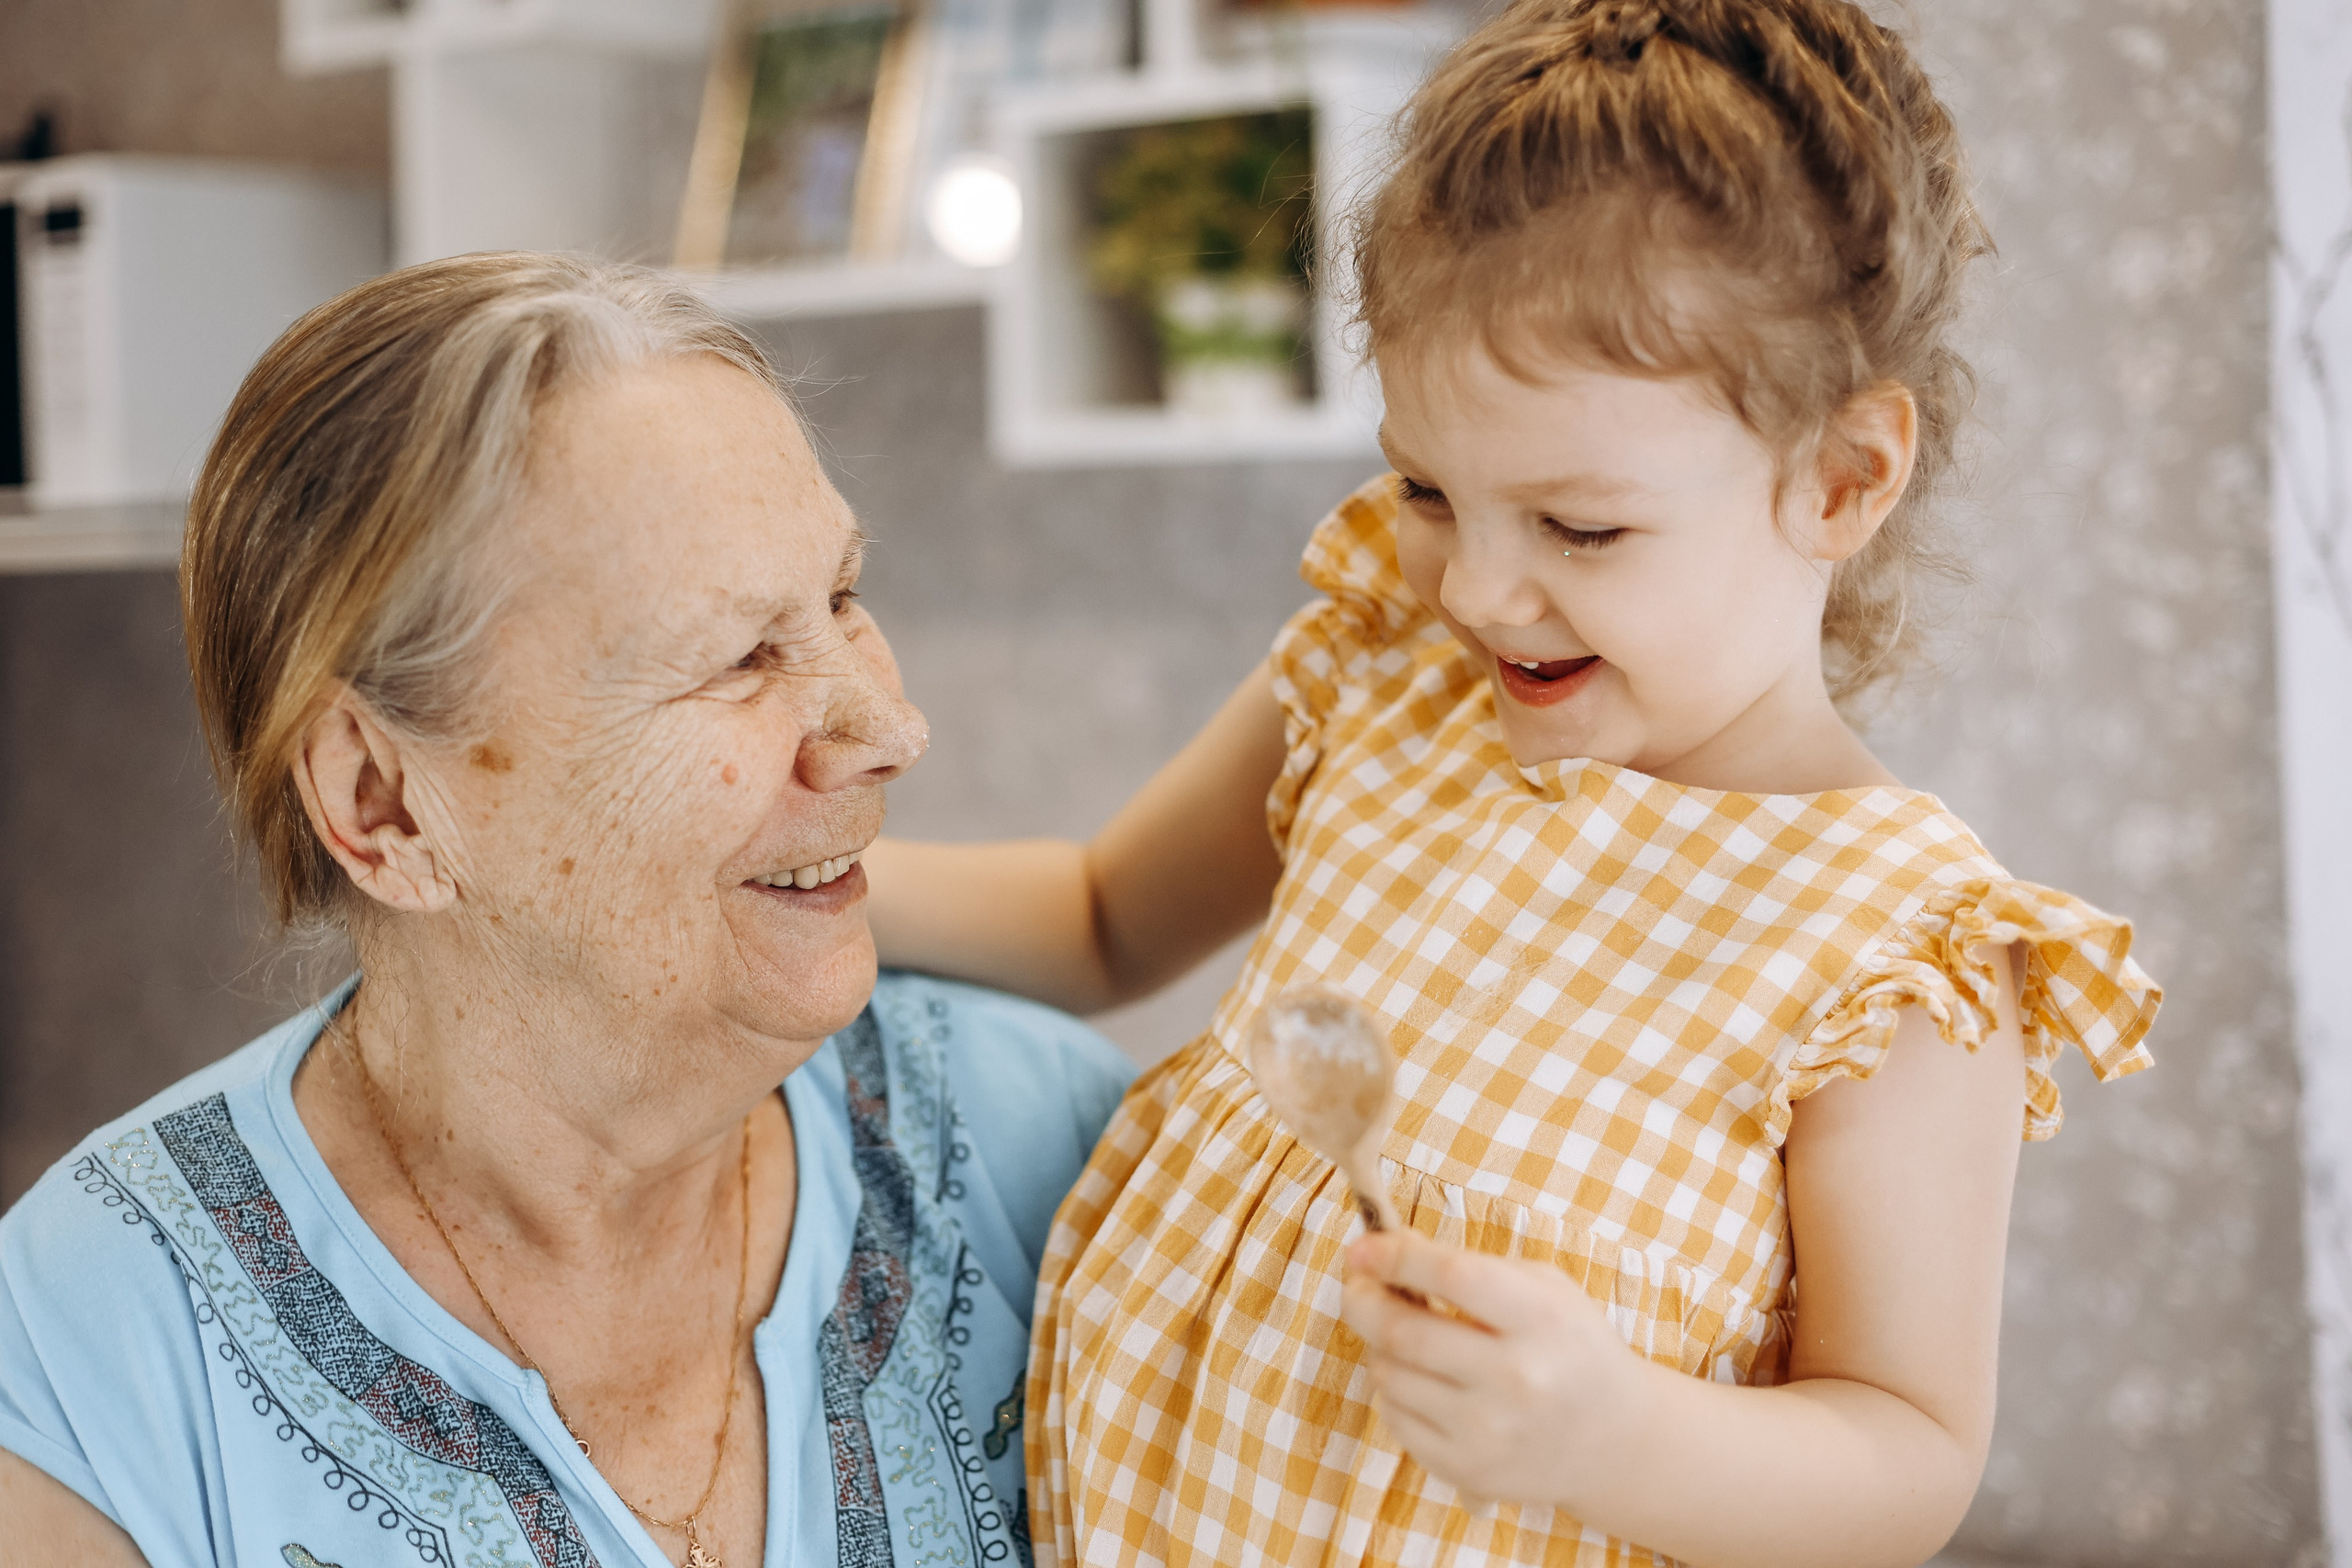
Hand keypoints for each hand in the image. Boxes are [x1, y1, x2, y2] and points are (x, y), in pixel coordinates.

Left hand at [1341, 1230, 1648, 1509]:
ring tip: (1404, 1336)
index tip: (1361, 1247)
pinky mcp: (1467, 1469)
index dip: (1394, 1257)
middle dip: (1363, 1301)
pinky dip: (1393, 1390)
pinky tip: (1422, 1380)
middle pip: (1404, 1332)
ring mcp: (1489, 1431)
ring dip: (1381, 1347)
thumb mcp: (1543, 1288)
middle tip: (1357, 1286)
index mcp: (1541, 1319)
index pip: (1453, 1276)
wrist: (1615, 1440)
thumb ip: (1468, 1264)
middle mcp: (1516, 1379)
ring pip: (1391, 1375)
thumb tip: (1384, 1249)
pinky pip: (1395, 1417)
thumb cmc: (1570, 1347)